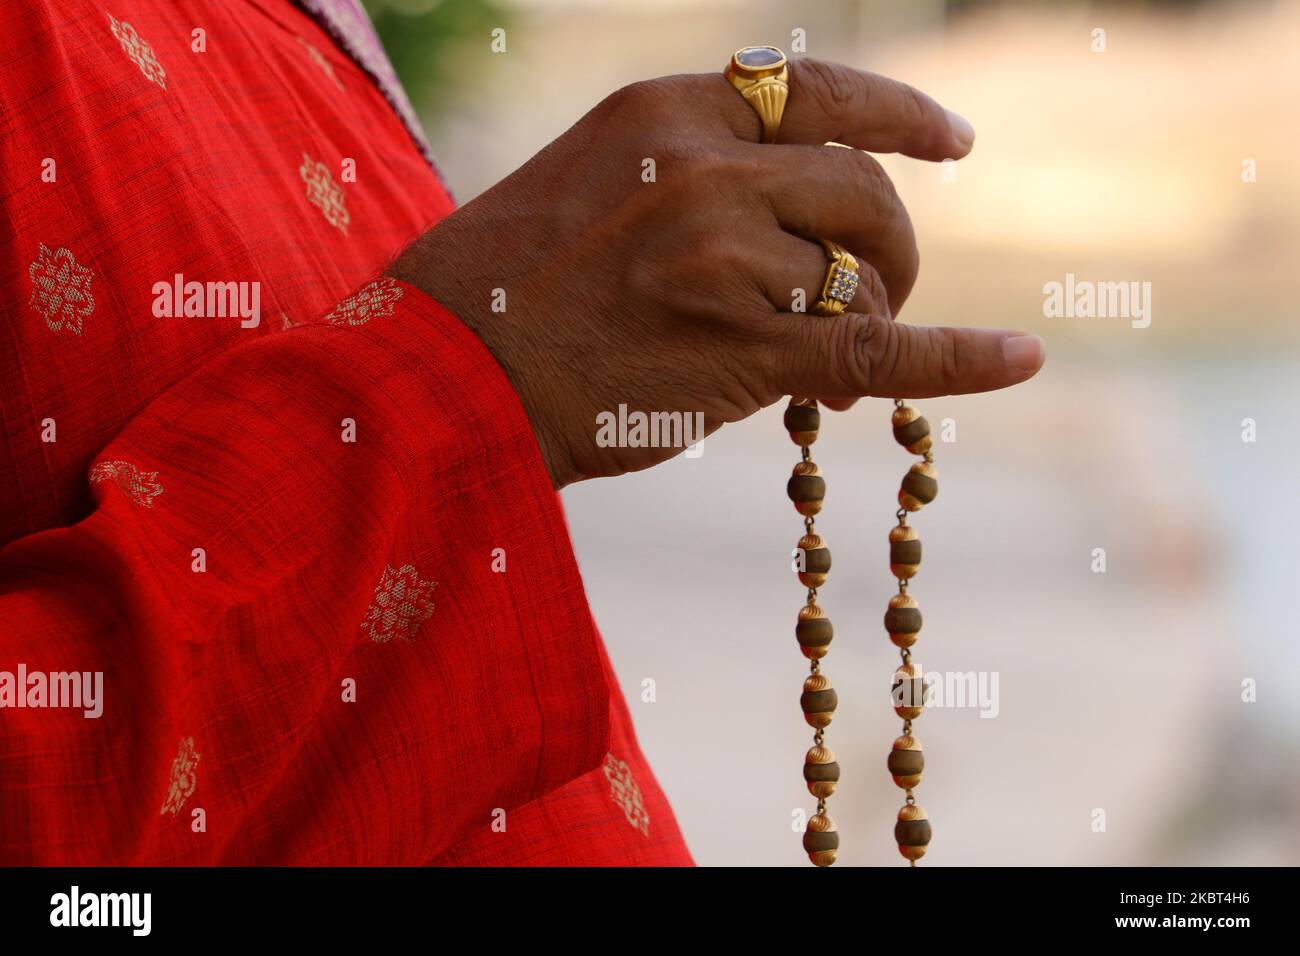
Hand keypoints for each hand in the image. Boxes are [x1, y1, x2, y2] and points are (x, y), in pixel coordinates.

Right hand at [390, 59, 1044, 487]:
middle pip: (867, 188)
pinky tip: (1019, 362)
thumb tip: (800, 219)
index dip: (901, 114)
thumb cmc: (502, 291)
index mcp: (668, 110)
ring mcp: (730, 257)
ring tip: (819, 363)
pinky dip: (957, 359)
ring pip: (863, 278)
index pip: (818, 90)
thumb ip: (692, 174)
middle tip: (876, 294)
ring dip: (867, 317)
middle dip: (890, 244)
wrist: (445, 380)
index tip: (950, 141)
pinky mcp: (746, 351)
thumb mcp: (589, 181)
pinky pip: (880, 348)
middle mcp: (708, 169)